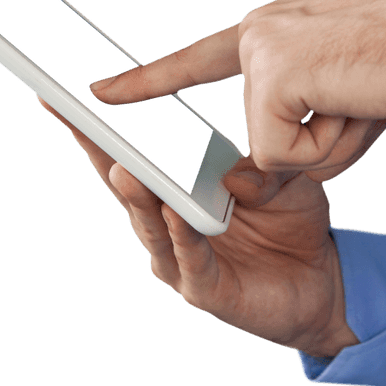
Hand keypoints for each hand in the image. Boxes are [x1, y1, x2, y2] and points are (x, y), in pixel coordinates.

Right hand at [39, 97, 361, 358]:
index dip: (100, 128)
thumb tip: (231, 176)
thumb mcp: (284, 178)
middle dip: (101, 152)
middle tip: (79, 119)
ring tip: (125, 169)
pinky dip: (181, 238)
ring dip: (138, 198)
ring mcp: (182, 258)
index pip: (133, 153)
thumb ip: (261, 169)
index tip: (66, 94)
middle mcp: (168, 222)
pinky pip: (190, 261)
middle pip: (126, 185)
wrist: (319, 277)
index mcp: (178, 187)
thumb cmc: (290, 220)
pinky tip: (176, 214)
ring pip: (151, 225)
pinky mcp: (207, 290)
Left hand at [90, 0, 385, 177]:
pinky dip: (329, 147)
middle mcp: (261, 31)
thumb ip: (297, 131)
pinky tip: (357, 99)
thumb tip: (251, 179)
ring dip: (333, 143)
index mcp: (280, 29)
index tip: (100, 92)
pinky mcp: (272, 73)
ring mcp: (261, 48)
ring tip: (371, 92)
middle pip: (260, 132)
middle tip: (363, 99)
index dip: (153, 80)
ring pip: (276, 150)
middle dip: (319, 144)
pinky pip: (284, 154)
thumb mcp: (350, 102)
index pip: (203, 59)